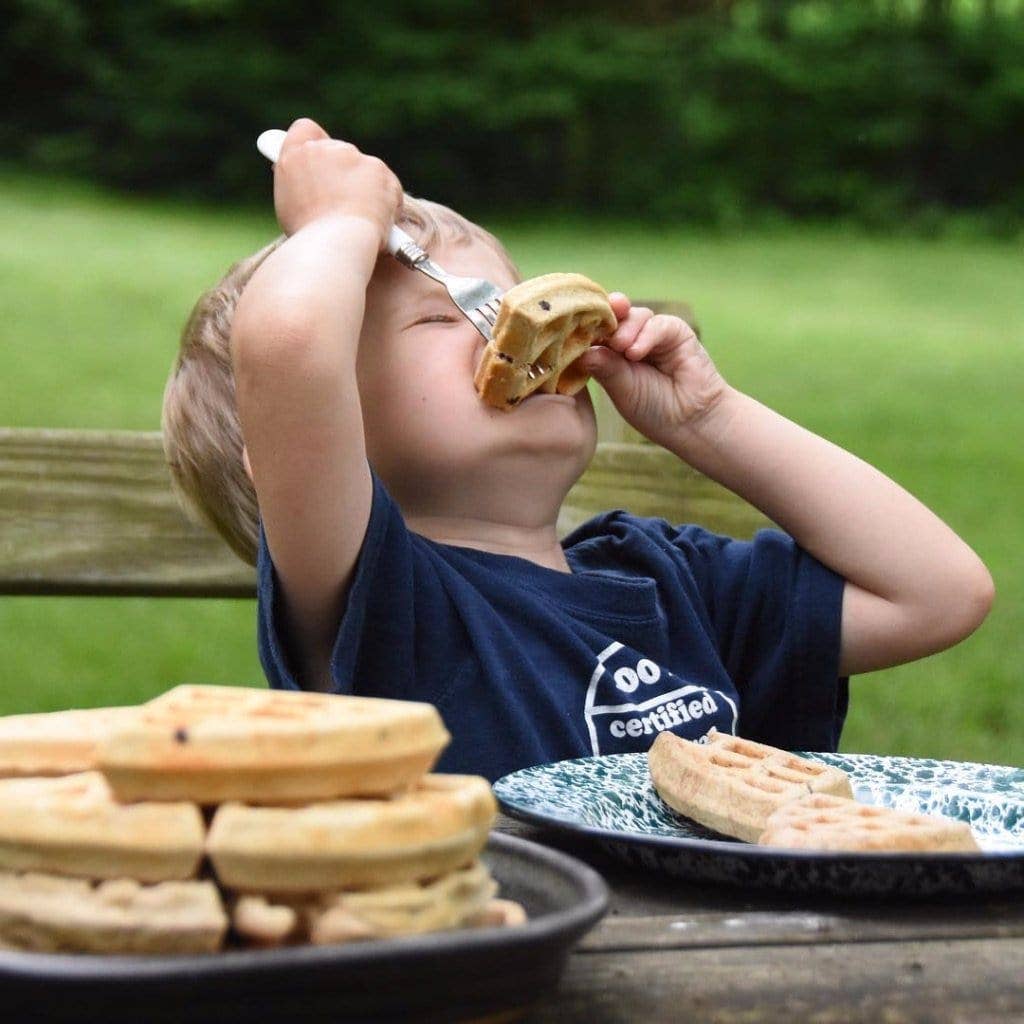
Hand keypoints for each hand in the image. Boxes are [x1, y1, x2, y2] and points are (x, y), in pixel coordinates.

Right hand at [272, 118, 402, 246]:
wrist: (333, 247)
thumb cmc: (310, 239)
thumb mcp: (291, 209)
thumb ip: (300, 185)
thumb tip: (310, 181)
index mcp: (294, 157)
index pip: (305, 130)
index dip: (315, 143)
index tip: (321, 162)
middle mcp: (321, 150)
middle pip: (339, 152)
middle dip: (345, 175)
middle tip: (346, 206)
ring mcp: (351, 156)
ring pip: (364, 169)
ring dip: (366, 190)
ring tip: (360, 222)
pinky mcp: (376, 167)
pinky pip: (386, 183)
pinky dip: (387, 201)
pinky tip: (379, 222)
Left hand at [579, 295, 729, 450]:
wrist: (691, 420)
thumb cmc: (653, 409)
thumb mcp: (621, 390)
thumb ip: (604, 367)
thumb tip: (581, 350)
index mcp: (611, 355)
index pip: (594, 333)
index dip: (584, 329)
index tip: (571, 327)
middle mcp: (630, 340)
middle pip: (612, 318)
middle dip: (603, 318)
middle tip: (595, 325)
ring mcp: (652, 334)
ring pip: (632, 317)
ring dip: (624, 330)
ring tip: (622, 349)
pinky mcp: (675, 332)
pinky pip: (656, 324)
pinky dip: (645, 335)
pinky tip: (636, 352)